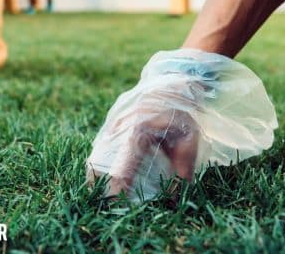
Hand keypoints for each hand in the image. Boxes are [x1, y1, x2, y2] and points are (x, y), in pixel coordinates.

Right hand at [86, 49, 277, 201]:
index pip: (121, 168)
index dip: (117, 190)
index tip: (115, 205)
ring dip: (98, 173)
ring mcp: (112, 123)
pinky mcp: (112, 122)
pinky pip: (101, 145)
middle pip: (98, 162)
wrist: (173, 80)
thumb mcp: (189, 139)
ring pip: (96, 154)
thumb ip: (183, 169)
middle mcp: (119, 127)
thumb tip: (178, 198)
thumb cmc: (183, 110)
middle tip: (104, 203)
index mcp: (137, 131)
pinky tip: (106, 174)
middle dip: (99, 184)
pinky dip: (101, 161)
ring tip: (102, 193)